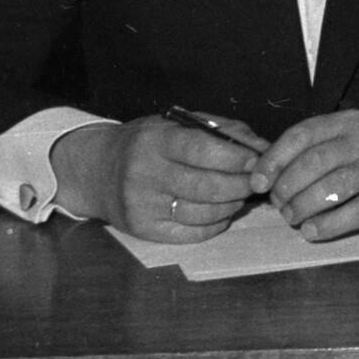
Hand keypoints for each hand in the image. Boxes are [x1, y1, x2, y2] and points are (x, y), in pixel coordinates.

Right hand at [52, 112, 265, 241]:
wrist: (95, 170)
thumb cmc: (147, 143)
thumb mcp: (176, 125)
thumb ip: (222, 131)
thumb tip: (263, 147)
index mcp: (156, 141)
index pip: (203, 150)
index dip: (236, 158)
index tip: (257, 160)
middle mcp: (146, 173)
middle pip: (207, 186)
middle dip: (242, 185)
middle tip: (256, 182)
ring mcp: (143, 205)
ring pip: (203, 213)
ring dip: (232, 206)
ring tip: (239, 196)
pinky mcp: (143, 229)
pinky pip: (191, 233)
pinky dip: (215, 225)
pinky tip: (221, 213)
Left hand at [252, 111, 358, 239]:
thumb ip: (324, 144)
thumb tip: (273, 171)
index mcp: (352, 121)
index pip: (302, 135)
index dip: (273, 160)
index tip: (258, 181)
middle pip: (312, 163)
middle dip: (286, 188)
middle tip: (279, 204)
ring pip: (329, 188)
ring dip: (302, 208)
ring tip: (293, 218)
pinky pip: (353, 213)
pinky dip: (327, 226)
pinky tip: (313, 231)